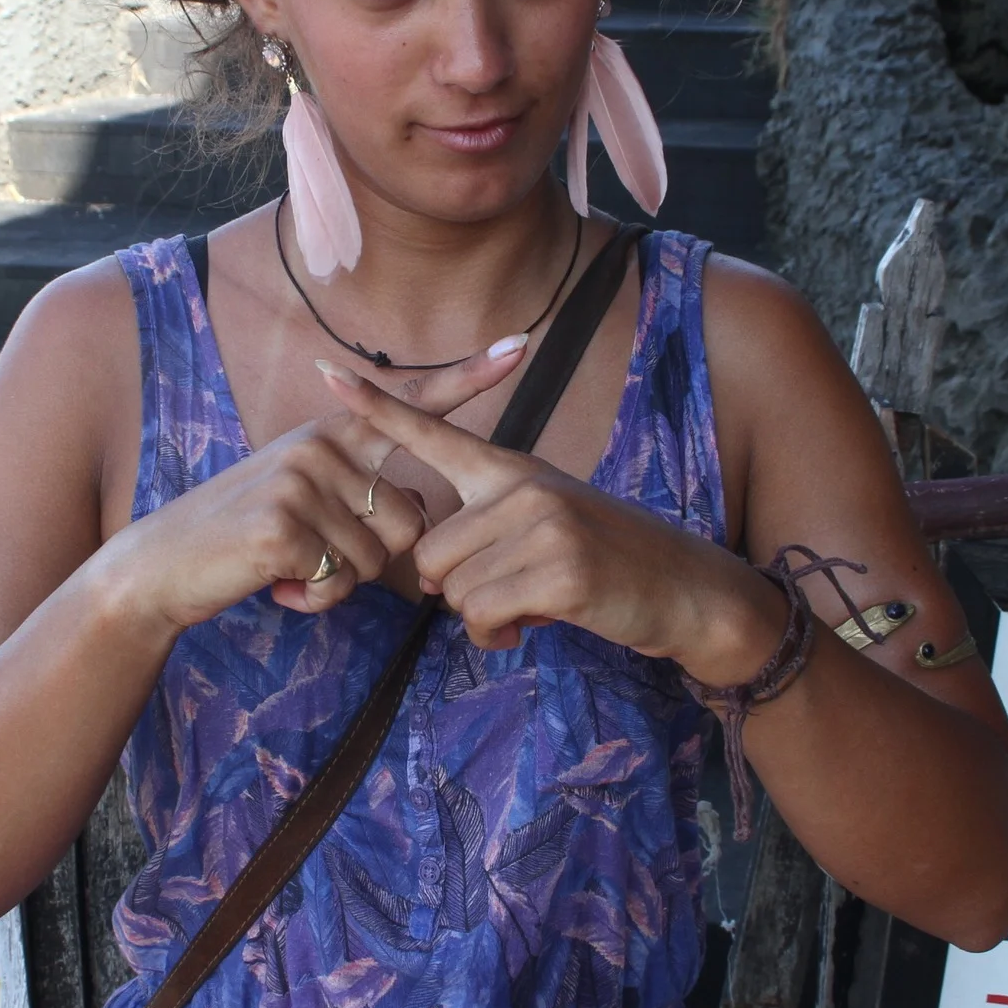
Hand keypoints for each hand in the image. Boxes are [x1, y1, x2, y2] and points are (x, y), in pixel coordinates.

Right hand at [107, 338, 531, 630]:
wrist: (164, 565)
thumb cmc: (241, 537)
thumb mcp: (300, 495)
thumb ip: (355, 490)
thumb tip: (413, 516)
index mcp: (331, 433)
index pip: (408, 405)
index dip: (467, 378)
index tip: (518, 348)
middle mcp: (320, 445)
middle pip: (410, 521)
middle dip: (371, 561)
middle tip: (310, 555)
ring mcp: (301, 481)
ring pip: (379, 559)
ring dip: (340, 582)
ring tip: (289, 565)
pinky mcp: (284, 524)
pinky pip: (341, 581)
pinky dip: (314, 597)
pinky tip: (275, 581)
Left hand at [316, 359, 783, 675]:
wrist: (683, 589)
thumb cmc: (606, 561)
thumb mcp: (546, 523)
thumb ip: (487, 530)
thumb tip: (431, 576)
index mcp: (512, 470)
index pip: (433, 434)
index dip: (376, 408)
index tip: (324, 372)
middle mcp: (522, 487)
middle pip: (428, 555)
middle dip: (457, 590)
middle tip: (511, 590)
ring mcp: (543, 526)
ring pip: (452, 592)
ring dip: (483, 616)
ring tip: (532, 603)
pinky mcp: (559, 571)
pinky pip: (483, 617)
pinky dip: (500, 635)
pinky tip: (536, 623)